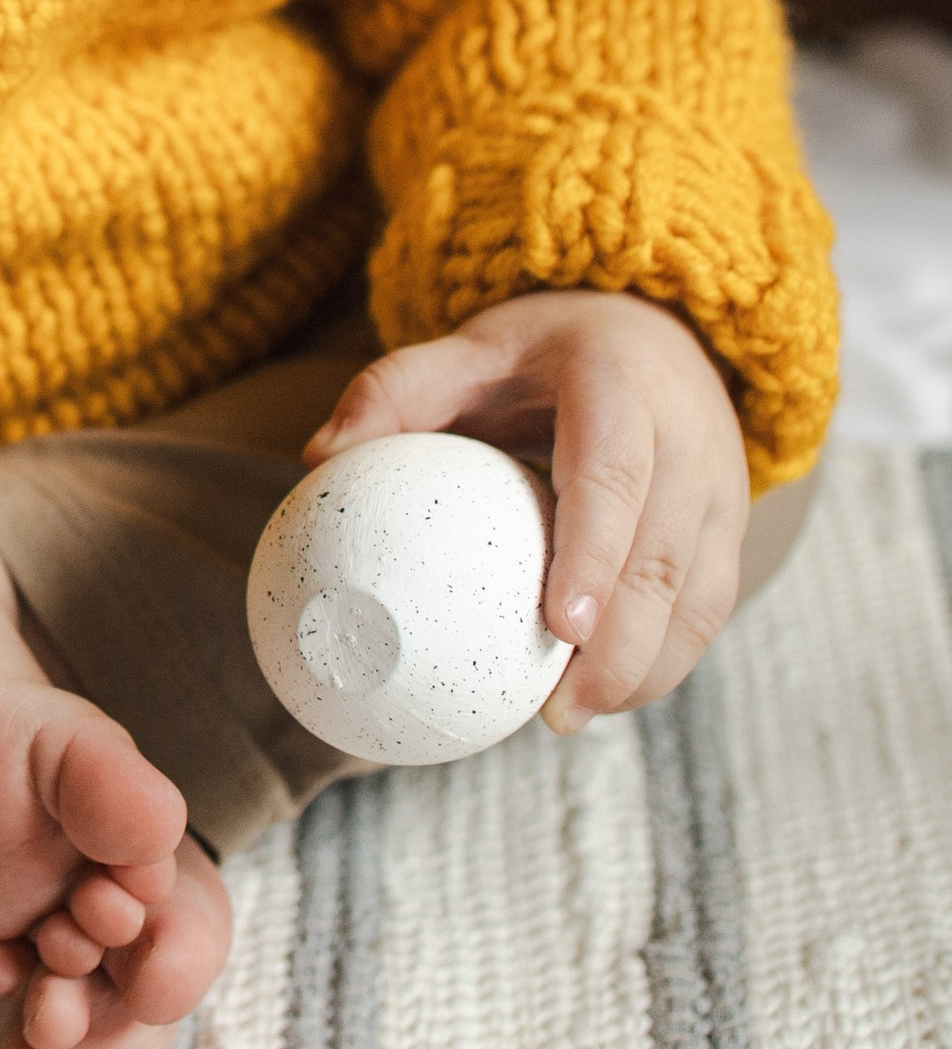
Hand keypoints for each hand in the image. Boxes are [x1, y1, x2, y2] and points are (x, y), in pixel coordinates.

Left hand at [301, 288, 750, 735]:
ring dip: (644, 669)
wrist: (651, 330)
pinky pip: (708, 606)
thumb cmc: (536, 356)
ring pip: (696, 593)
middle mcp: (687, 436)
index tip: (563, 627)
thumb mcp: (466, 349)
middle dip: (622, 645)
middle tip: (557, 711)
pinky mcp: (732, 524)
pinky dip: (665, 660)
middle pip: (663, 555)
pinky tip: (604, 699)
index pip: (614, 477)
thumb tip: (316, 459)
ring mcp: (721, 485)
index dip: (597, 553)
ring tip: (569, 718)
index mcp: (619, 385)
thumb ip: (393, 392)